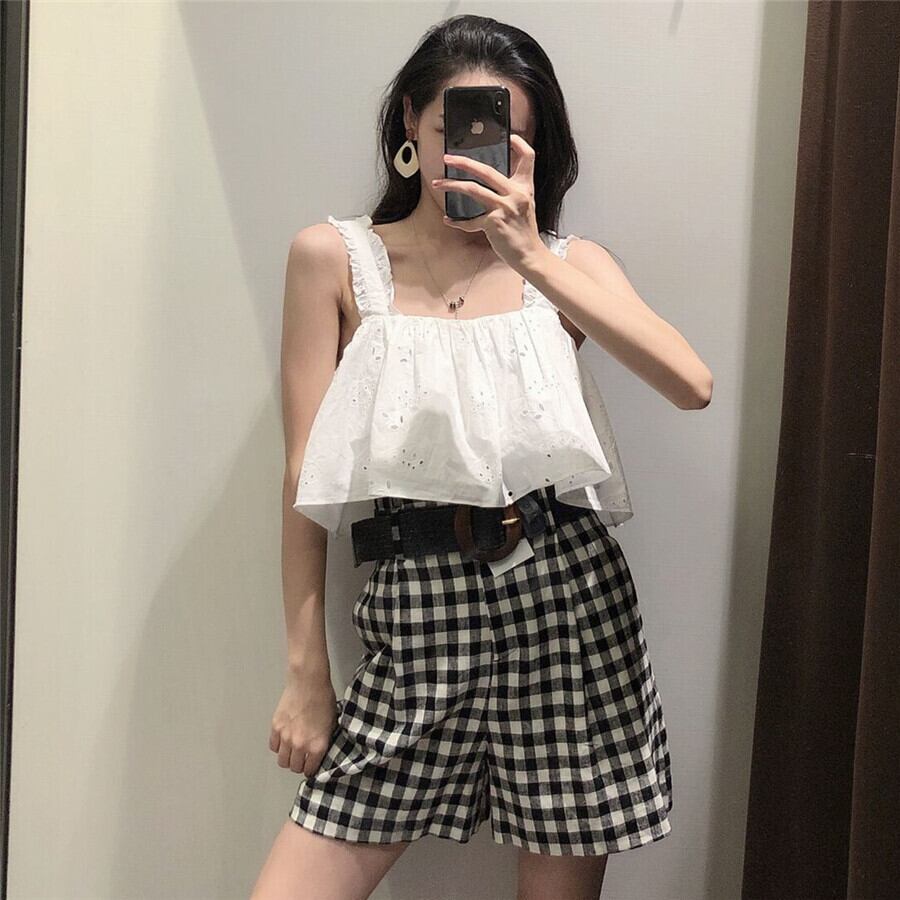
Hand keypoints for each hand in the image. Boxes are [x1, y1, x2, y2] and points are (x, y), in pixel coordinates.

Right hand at [269, 669, 338, 775]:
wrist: (309, 682)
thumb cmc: (323, 697)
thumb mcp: (332, 722)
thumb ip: (324, 740)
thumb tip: (319, 750)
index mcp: (317, 745)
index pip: (310, 770)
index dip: (311, 769)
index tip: (311, 767)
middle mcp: (300, 745)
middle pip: (294, 768)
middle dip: (299, 765)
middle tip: (302, 759)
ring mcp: (286, 737)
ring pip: (282, 761)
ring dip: (287, 758)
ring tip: (292, 752)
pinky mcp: (276, 727)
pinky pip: (273, 746)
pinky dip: (278, 746)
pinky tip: (284, 741)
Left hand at [431, 134, 545, 271]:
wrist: (530, 255)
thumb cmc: (524, 232)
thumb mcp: (524, 206)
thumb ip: (511, 192)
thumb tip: (489, 183)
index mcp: (525, 187)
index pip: (528, 158)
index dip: (519, 144)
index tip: (508, 137)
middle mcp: (516, 194)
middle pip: (487, 170)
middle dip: (464, 162)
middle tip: (448, 159)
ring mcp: (504, 207)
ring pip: (473, 189)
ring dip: (452, 185)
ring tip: (438, 184)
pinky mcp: (494, 223)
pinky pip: (470, 221)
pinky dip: (458, 222)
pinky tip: (449, 220)